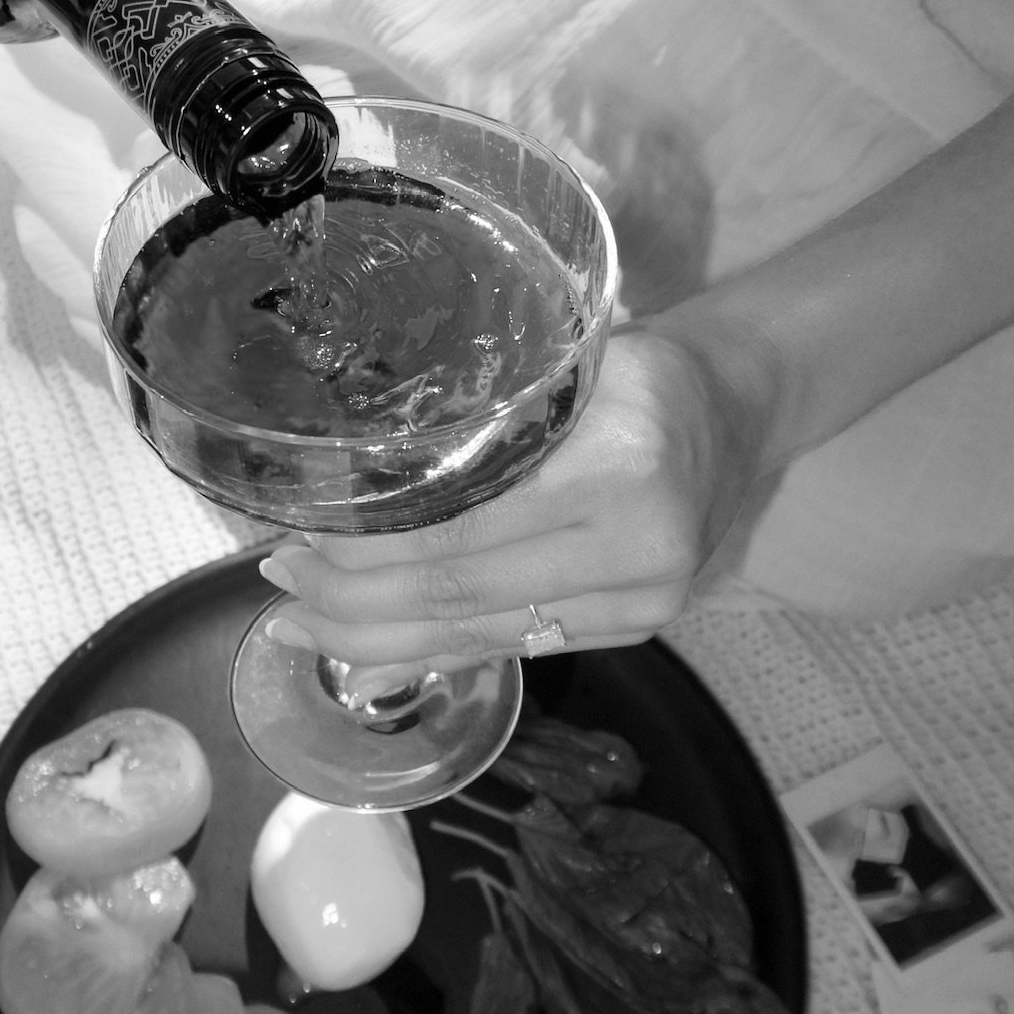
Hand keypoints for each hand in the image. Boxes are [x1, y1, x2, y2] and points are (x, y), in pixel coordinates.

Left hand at [256, 326, 770, 660]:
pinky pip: (512, 649)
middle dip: (350, 597)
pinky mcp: (635, 630)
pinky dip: (431, 652)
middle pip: (457, 595)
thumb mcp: (563, 360)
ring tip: (297, 623)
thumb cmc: (633, 371)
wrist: (736, 411)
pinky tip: (367, 649)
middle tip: (277, 578)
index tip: (296, 530)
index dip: (364, 544)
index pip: (458, 527)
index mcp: (617, 466)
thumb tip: (352, 472)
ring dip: (374, 636)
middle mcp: (637, 548)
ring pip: (477, 636)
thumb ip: (479, 416)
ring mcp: (643, 602)